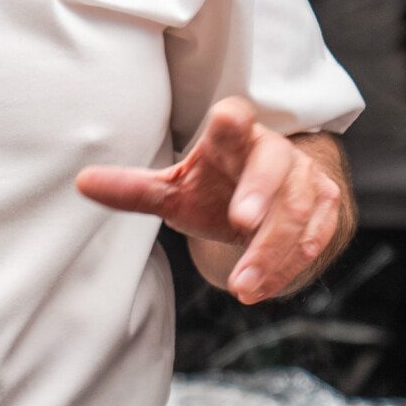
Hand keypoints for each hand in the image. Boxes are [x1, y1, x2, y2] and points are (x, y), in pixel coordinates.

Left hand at [76, 100, 351, 303]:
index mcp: (230, 138)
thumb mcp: (173, 190)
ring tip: (242, 285)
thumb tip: (82, 182)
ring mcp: (303, 178)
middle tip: (241, 221)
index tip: (227, 122)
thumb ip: (133, 188)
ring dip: (269, 251)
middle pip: (274, 164)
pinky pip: (312, 237)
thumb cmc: (213, 188)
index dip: (232, 120)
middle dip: (262, 192)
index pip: (234, 117)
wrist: (263, 203)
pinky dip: (287, 266)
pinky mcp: (324, 206)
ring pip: (296, 211)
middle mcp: (271, 151)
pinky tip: (260, 288)